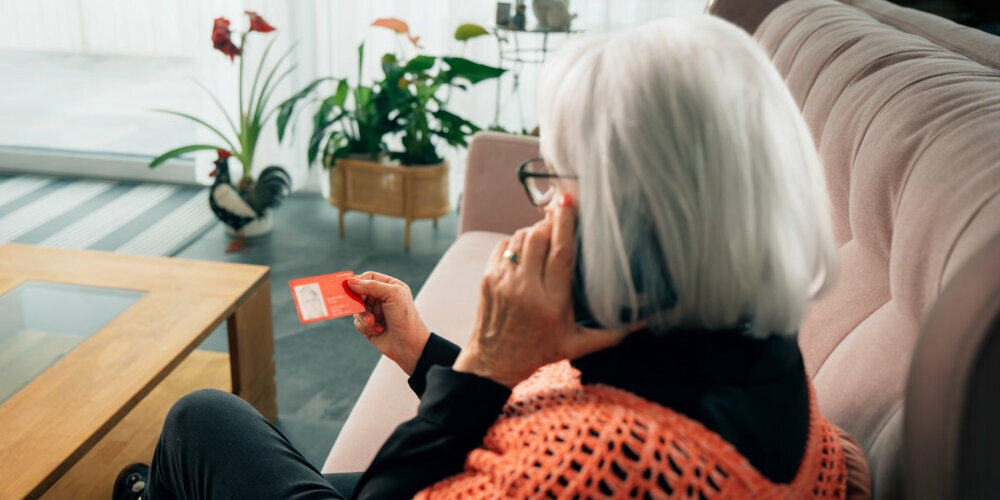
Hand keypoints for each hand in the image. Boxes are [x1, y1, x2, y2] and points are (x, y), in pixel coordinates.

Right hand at [347, 271, 430, 374]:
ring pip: (357, 309)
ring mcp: (375, 312)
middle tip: (362, 308)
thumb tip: (351, 281)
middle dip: (360, 302)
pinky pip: (358, 322)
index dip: (358, 281)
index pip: (369, 277)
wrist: (408, 345)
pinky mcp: (370, 325)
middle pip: (359, 293)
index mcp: (390, 286)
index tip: (348, 286)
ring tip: (374, 322)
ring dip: (364, 316)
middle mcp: (382, 298)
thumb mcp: (392, 295)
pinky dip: (366, 327)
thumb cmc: (404, 317)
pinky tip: (379, 330)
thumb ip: (371, 285)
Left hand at [453, 194, 628, 387]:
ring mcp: (504, 282)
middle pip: (539, 238)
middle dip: (549, 223)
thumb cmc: (539, 352)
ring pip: (520, 239)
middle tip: (558, 220)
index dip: (566, 223)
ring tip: (543, 238)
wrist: (493, 362)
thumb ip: (611, 333)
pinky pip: (503, 246)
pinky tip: (525, 251)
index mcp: (552, 303)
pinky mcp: (488, 279)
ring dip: (533, 232)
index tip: (570, 201)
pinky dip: (515, 242)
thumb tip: (643, 323)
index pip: (561, 252)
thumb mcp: (577, 346)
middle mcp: (526, 289)